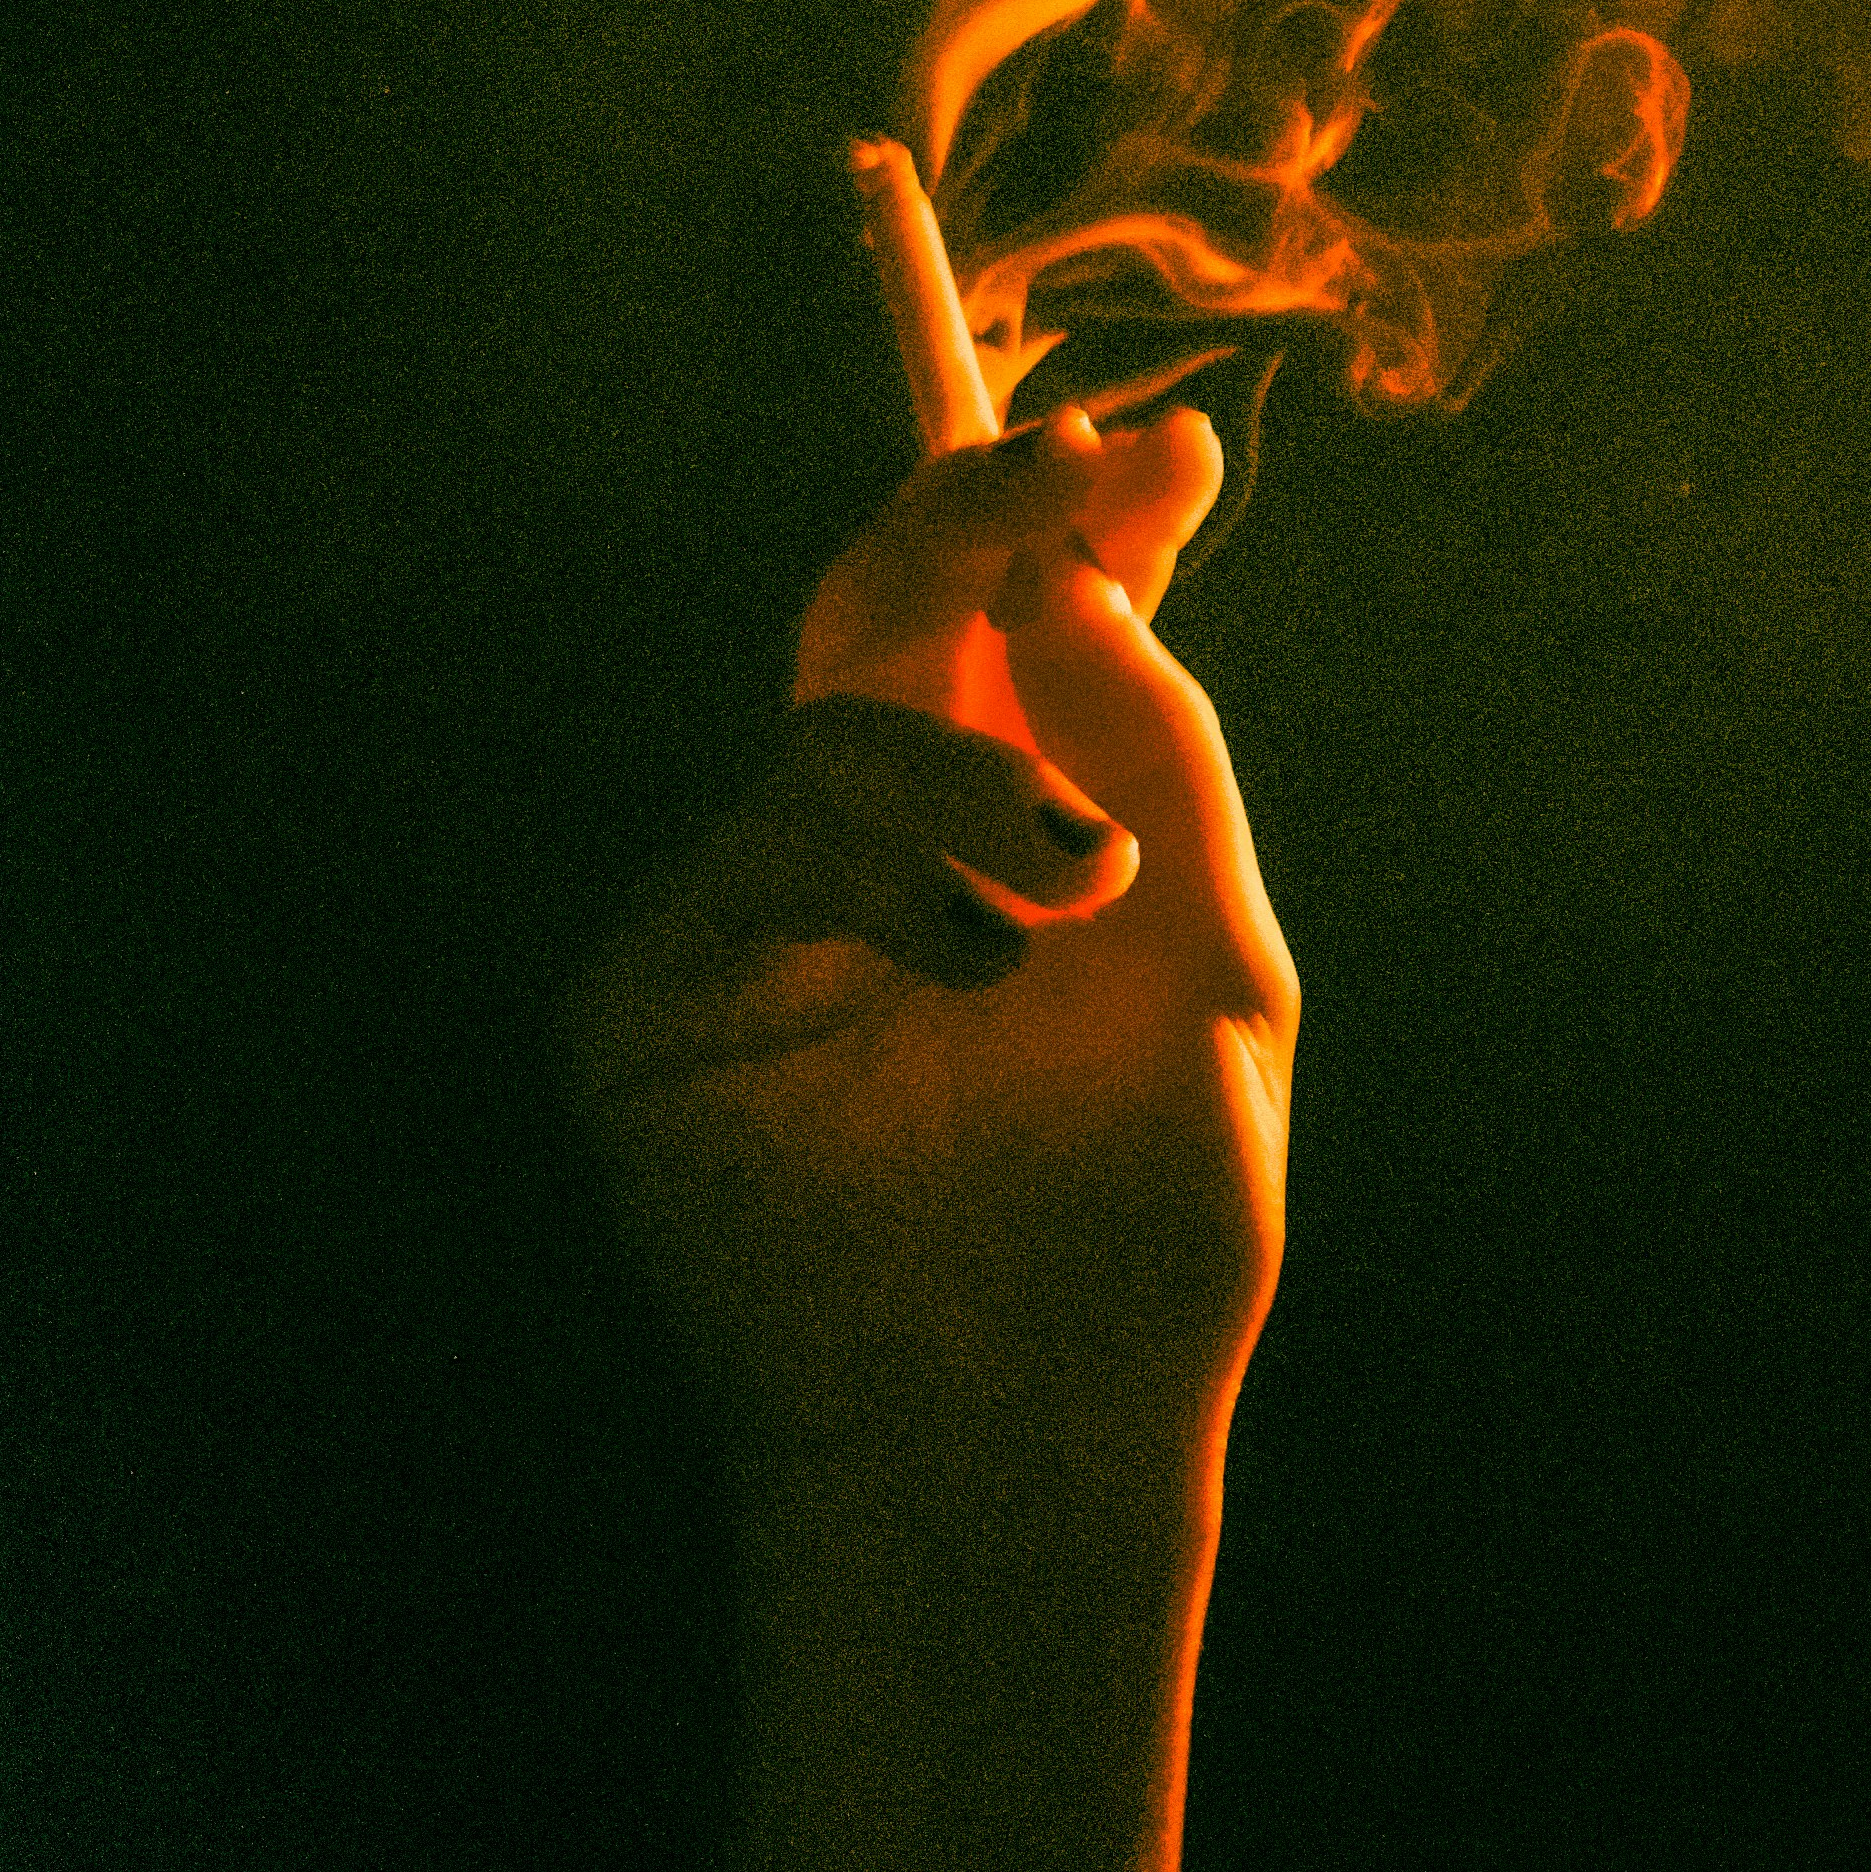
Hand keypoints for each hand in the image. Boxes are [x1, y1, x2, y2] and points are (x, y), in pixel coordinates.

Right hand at [580, 408, 1298, 1474]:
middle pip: (888, 609)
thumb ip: (1153, 762)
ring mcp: (758, 917)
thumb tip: (1080, 565)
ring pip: (836, 712)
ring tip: (1076, 887)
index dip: (1074, 520)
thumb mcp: (1213, 961)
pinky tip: (976, 967)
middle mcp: (880, 850)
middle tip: (1070, 470)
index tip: (1159, 448)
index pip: (1022, 629)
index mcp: (1023, 832)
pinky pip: (762, 843)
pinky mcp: (657, 997)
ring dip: (978, 765)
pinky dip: (896, 881)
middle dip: (980, 518)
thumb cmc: (1143, 1220)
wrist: (1044, 1423)